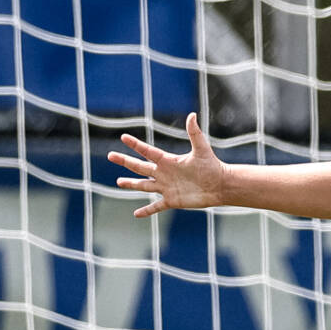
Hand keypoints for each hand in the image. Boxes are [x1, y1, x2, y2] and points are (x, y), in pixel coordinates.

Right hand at [109, 113, 225, 217]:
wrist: (220, 185)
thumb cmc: (212, 166)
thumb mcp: (201, 148)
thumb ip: (194, 133)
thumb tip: (192, 115)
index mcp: (168, 160)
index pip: (147, 151)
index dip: (135, 145)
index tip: (123, 137)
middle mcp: (164, 173)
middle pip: (140, 167)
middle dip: (125, 161)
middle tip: (111, 155)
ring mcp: (166, 188)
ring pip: (144, 185)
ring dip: (131, 184)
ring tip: (118, 182)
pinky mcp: (172, 201)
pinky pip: (156, 207)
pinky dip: (146, 211)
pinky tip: (136, 214)